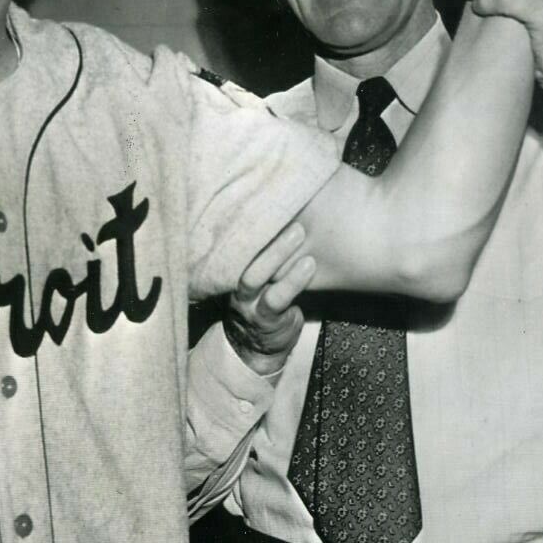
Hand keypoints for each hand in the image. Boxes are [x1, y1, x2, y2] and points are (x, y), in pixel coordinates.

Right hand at [225, 222, 316, 375]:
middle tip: (283, 207)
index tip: (263, 195)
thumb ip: (266, 249)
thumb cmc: (265, 299)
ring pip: (255, 275)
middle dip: (259, 228)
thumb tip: (289, 208)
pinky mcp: (264, 318)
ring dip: (277, 253)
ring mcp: (247, 301)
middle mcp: (234, 281)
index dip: (247, 219)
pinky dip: (293, 280)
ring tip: (299, 233)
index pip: (236, 238)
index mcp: (233, 267)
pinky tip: (309, 264)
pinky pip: (276, 299)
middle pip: (240, 251)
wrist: (257, 348)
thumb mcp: (260, 274)